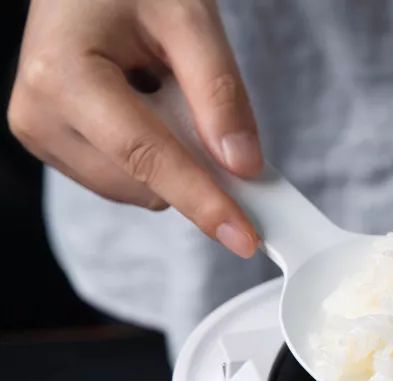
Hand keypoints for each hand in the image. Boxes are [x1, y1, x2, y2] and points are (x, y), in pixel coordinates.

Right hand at [7, 0, 261, 257]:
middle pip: (143, 182)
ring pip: (136, 188)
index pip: (146, 157)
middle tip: (198, 101)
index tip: (243, 237)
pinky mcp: (52, 143)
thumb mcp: (189, 20)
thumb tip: (243, 166)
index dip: (202, 200)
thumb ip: (219, 93)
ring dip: (172, 153)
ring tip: (158, 87)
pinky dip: (152, 153)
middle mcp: (39, 113)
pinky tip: (144, 104)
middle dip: (193, 163)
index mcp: (64, 74)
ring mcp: (40, 133)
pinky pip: (124, 177)